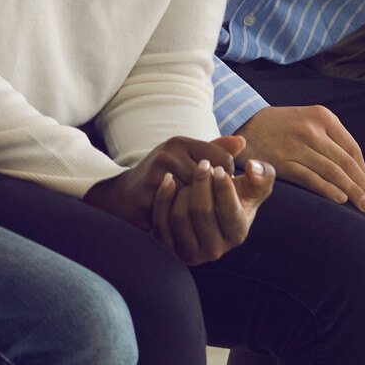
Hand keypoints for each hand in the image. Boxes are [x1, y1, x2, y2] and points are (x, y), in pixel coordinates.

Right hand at [81, 135, 248, 230]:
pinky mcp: (146, 197)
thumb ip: (215, 150)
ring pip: (196, 198)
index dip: (228, 177)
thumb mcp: (185, 158)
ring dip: (201, 209)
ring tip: (199, 213)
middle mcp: (166, 154)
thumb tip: (242, 143)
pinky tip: (184, 222)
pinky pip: (177, 213)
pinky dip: (184, 220)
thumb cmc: (161, 177)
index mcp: (179, 142)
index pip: (223, 158)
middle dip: (217, 195)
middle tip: (215, 204)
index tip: (221, 187)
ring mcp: (155, 175)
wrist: (121, 197)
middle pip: (211, 179)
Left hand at [148, 157, 274, 265]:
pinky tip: (168, 180)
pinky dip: (163, 197)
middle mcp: (215, 249)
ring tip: (189, 178)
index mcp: (237, 235)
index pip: (230, 212)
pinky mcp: (170, 249)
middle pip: (201, 211)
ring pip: (180, 216)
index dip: (223, 187)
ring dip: (183, 190)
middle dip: (201, 182)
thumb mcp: (252, 188)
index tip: (217, 168)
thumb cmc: (233, 197)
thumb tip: (253, 167)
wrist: (205, 213)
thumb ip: (263, 175)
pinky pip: (160, 222)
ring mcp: (191, 253)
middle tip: (202, 164)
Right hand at [237, 105, 364, 210]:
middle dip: (364, 185)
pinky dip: (328, 190)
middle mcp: (312, 129)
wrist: (244, 122)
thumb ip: (330, 139)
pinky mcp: (283, 162)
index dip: (364, 171)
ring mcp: (297, 146)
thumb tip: (356, 170)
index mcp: (322, 116)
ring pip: (332, 172)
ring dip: (352, 192)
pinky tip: (341, 200)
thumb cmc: (281, 126)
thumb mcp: (308, 119)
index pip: (352, 148)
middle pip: (345, 162)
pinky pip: (311, 178)